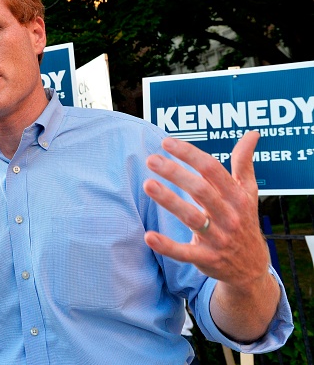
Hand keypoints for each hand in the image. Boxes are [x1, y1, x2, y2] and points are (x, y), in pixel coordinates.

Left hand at [143, 131, 268, 288]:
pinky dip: (167, 246)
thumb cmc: (243, 221)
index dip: (190, 154)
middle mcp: (229, 216)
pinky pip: (185, 253)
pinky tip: (148, 236)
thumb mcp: (248, 193)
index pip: (212, 169)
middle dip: (176, 173)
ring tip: (148, 184)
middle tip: (151, 159)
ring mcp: (218, 238)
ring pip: (192, 217)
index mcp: (237, 197)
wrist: (252, 267)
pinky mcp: (206, 258)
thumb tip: (253, 134)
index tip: (166, 142)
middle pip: (201, 190)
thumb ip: (244, 163)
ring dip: (169, 200)